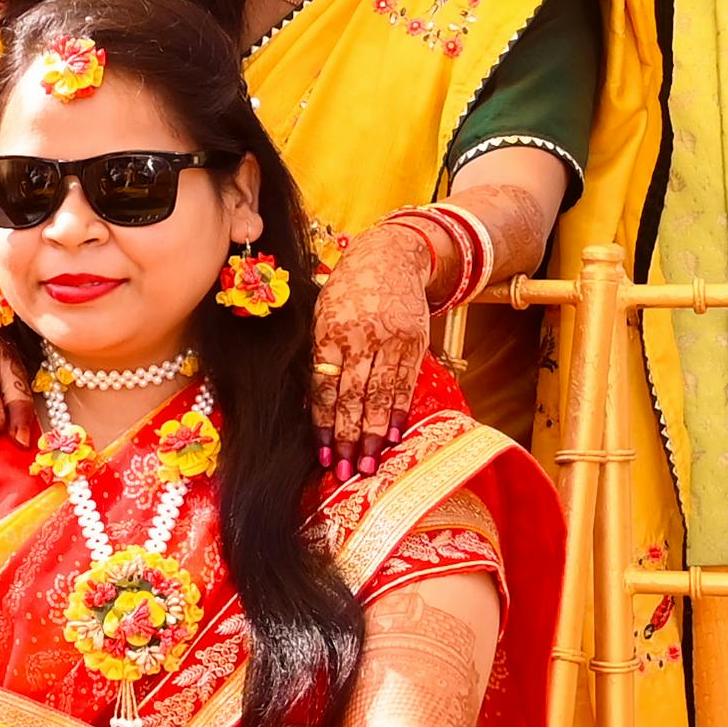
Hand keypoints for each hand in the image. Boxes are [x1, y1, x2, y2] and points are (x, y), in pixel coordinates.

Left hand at [310, 220, 431, 452]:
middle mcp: (361, 336)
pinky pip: (405, 384)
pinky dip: (398, 413)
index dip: (324, 423)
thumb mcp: (322, 312)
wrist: (390, 255)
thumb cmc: (348, 288)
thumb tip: (312, 404)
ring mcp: (391, 340)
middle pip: (353, 397)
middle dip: (349, 438)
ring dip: (373, 434)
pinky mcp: (415, 342)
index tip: (324, 453)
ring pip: (381, 395)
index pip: (325, 386)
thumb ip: (319, 354)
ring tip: (368, 464)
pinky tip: (391, 436)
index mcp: (330, 330)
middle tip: (346, 471)